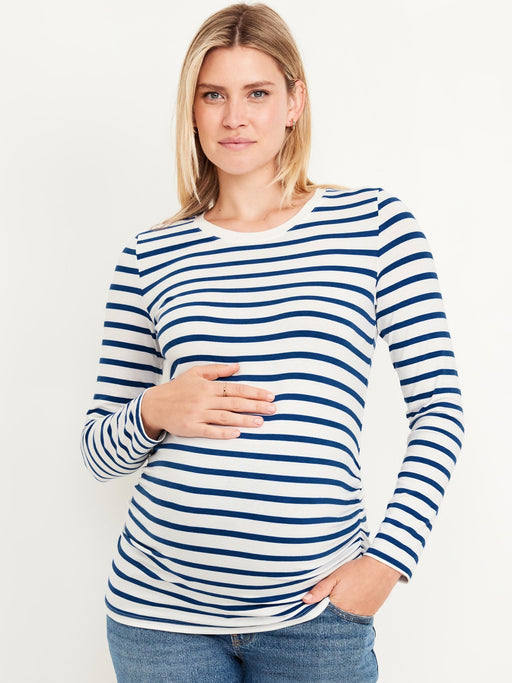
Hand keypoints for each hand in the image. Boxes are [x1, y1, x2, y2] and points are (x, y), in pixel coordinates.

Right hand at [141, 363, 275, 439]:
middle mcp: (204, 400)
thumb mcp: (196, 373)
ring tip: (261, 422)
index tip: (269, 396)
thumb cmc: (177, 388)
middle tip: (273, 409)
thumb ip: (217, 369)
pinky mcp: (191, 428)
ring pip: (225, 417)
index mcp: (207, 386)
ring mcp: (197, 414)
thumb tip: (238, 366)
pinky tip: (237, 434)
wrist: (154, 405)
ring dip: (244, 420)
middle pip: (234, 403)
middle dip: (255, 406)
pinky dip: (223, 433)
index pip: (235, 388)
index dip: (253, 392)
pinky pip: (209, 431)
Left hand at [302, 555, 400, 616]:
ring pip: (345, 621)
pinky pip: (356, 619)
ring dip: (340, 616)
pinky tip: (349, 604)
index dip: (317, 611)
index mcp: (338, 606)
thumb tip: (305, 600)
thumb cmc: (356, 570)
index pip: (323, 616)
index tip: (312, 608)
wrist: (381, 568)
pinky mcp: (369, 615)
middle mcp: (349, 615)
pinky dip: (351, 614)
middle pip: (334, 621)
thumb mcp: (335, 576)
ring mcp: (360, 617)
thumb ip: (320, 589)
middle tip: (326, 605)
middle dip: (328, 616)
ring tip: (339, 603)